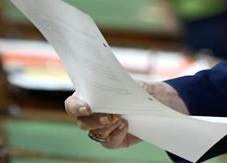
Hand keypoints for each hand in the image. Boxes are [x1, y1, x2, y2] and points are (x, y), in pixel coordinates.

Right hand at [65, 82, 188, 148]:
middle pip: (82, 123)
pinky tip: (126, 127)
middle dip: (96, 120)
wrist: (155, 104)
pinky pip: (109, 142)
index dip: (76, 107)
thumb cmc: (139, 90)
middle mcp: (91, 115)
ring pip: (95, 133)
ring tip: (122, 119)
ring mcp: (100, 129)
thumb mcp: (135, 84)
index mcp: (90, 97)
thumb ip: (128, 86)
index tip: (87, 108)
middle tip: (112, 116)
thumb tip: (124, 92)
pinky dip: (117, 135)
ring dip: (108, 127)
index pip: (72, 104)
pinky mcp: (112, 140)